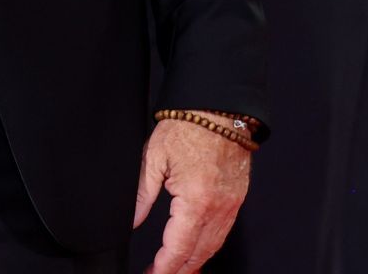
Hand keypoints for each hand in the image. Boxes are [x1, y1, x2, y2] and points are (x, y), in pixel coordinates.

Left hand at [133, 115, 250, 272]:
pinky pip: (222, 232)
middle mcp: (218, 209)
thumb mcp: (153, 158)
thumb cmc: (187, 128)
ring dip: (194, 262)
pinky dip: (208, 247)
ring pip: (212, 246)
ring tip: (174, 270)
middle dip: (178, 270)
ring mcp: (231, 206)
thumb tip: (131, 221)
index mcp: (196, 200)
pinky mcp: (236, 200)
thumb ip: (142, 195)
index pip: (178, 247)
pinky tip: (196, 251)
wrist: (219, 111)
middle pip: (198, 253)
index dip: (164, 266)